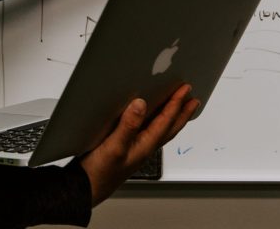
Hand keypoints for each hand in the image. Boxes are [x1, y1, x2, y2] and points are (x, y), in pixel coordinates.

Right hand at [80, 84, 198, 206]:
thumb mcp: (114, 146)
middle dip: (183, 112)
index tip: (185, 89)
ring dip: (173, 118)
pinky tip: (150, 119)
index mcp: (145, 145)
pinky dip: (157, 123)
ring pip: (162, 130)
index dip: (176, 103)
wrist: (85, 189)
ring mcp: (137, 148)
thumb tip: (141, 104)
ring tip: (180, 107)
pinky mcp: (127, 148)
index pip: (166, 121)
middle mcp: (145, 147)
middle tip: (193, 100)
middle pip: (170, 127)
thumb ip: (128, 126)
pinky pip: (150, 132)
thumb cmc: (100, 173)